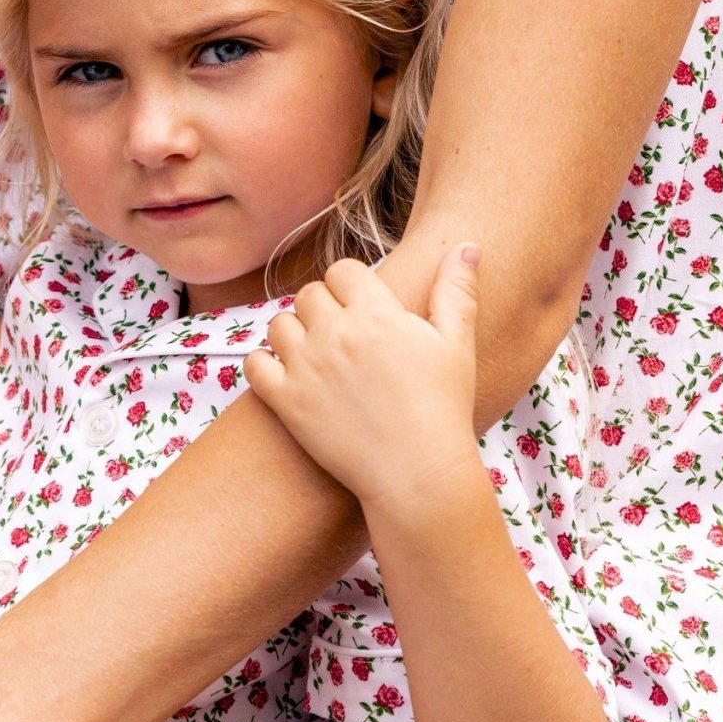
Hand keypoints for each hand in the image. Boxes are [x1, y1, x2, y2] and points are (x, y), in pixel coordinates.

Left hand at [244, 244, 480, 517]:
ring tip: (314, 354)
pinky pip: (255, 364)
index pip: (343, 270)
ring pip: (279, 324)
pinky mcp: (287, 402)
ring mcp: (307, 368)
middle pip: (309, 294)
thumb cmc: (443, 409)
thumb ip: (457, 291)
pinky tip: (286, 375)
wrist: (418, 475)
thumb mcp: (457, 344)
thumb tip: (467, 247)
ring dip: (293, 334)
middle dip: (323, 308)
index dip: (350, 285)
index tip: (360, 307)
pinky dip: (264, 365)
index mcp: (377, 313)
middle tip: (340, 334)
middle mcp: (337, 334)